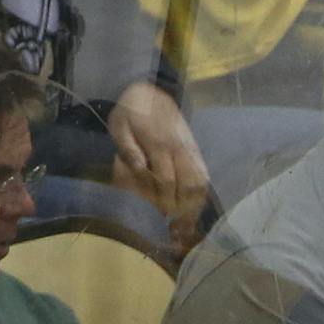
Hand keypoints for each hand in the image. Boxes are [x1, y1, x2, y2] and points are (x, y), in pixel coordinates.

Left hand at [108, 81, 209, 226]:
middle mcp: (179, 149)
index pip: (166, 178)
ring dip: (195, 206)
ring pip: (200, 184)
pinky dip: (201, 197)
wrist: (151, 93)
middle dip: (182, 209)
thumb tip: (138, 167)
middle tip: (175, 229)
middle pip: (188, 185)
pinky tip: (194, 210)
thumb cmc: (130, 112)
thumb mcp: (119, 124)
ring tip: (187, 224)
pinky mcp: (197, 154)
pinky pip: (204, 178)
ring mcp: (191, 151)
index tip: (159, 218)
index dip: (163, 200)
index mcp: (158, 142)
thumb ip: (127, 147)